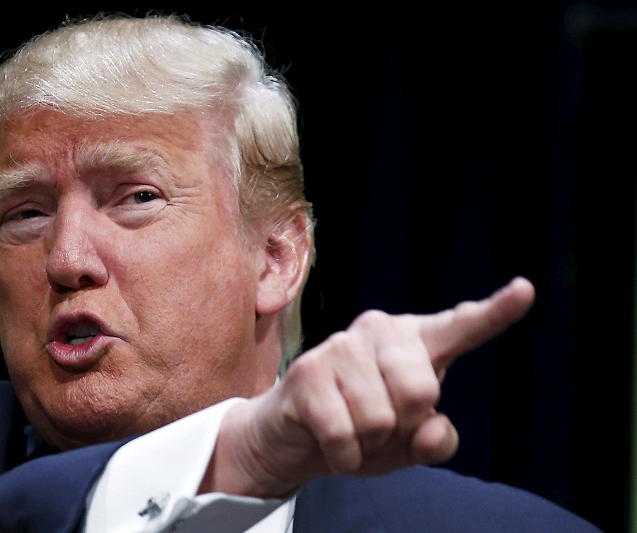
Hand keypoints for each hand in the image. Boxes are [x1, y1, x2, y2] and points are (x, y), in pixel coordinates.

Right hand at [201, 277, 535, 497]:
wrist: (295, 437)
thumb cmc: (362, 430)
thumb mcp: (409, 444)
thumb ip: (436, 439)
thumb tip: (431, 425)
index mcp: (415, 342)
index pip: (460, 327)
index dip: (496, 312)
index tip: (525, 289)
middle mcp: (379, 331)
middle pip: (420, 391)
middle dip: (402, 425)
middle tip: (379, 426)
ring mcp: (340, 347)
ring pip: (379, 419)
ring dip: (368, 444)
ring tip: (351, 429)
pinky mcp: (308, 373)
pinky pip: (344, 435)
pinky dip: (344, 457)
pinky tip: (331, 443)